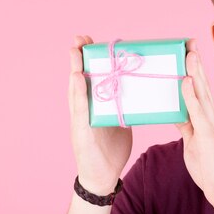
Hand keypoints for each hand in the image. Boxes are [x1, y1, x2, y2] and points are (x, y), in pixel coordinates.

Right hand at [68, 35, 131, 194]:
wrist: (103, 176)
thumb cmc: (110, 150)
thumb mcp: (120, 122)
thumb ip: (124, 106)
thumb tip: (138, 92)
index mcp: (94, 105)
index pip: (90, 77)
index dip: (88, 59)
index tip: (90, 40)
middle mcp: (84, 108)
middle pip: (79, 78)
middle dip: (79, 57)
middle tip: (79, 38)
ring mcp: (80, 119)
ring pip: (76, 90)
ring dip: (75, 69)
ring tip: (76, 51)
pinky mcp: (81, 130)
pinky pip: (80, 108)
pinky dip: (79, 92)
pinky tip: (78, 78)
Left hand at [175, 39, 213, 208]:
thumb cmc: (210, 168)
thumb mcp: (193, 142)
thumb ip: (186, 126)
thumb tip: (176, 113)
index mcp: (206, 118)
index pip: (199, 89)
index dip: (194, 71)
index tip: (188, 53)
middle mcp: (210, 117)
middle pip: (201, 85)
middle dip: (195, 65)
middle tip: (189, 44)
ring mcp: (209, 125)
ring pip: (201, 93)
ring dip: (194, 73)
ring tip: (189, 54)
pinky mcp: (207, 135)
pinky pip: (196, 112)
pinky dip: (190, 96)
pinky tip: (185, 82)